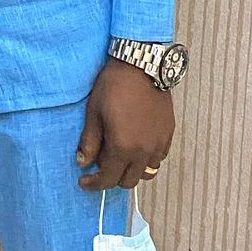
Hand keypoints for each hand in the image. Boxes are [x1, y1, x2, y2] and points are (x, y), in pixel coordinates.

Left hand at [77, 58, 174, 190]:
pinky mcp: (168, 135)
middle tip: (99, 166)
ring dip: (131, 170)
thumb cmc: (114, 86)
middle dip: (112, 178)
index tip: (84, 182)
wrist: (141, 66)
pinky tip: (135, 146)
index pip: (108, 179)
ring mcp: (159, 144)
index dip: (94, 184)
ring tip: (118, 157)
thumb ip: (89, 141)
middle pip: (128, 181)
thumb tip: (82, 162)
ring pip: (146, 172)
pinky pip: (158, 158)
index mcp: (123, 147)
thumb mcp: (94, 112)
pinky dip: (145, 159)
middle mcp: (144, 151)